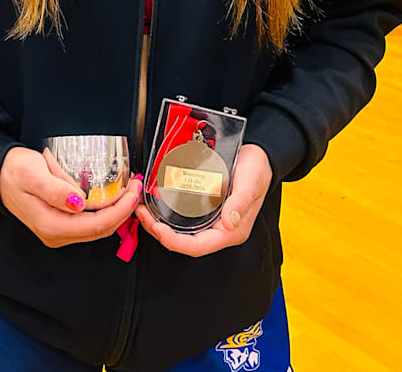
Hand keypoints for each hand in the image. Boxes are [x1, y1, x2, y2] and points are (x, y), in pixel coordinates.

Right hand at [0, 146, 141, 247]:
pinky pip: (90, 222)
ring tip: (129, 189)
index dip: (119, 210)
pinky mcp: (61, 223)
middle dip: (123, 210)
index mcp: (52, 226)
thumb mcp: (34, 175)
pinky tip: (113, 196)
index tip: (133, 192)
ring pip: (97, 227)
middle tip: (136, 187)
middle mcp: (56, 234)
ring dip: (117, 211)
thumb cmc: (14, 172)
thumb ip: (56, 191)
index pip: (96, 225)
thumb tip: (78, 203)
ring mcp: (59, 231)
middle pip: (101, 229)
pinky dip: (106, 210)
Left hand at [135, 143, 272, 256]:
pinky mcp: (204, 205)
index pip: (198, 246)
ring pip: (180, 228)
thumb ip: (240, 202)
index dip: (175, 242)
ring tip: (143, 208)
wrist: (260, 154)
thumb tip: (229, 222)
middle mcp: (219, 227)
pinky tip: (155, 199)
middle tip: (141, 214)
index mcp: (230, 230)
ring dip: (159, 221)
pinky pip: (182, 213)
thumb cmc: (258, 169)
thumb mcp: (250, 183)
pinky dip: (166, 209)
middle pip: (184, 240)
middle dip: (159, 231)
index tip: (158, 230)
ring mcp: (210, 217)